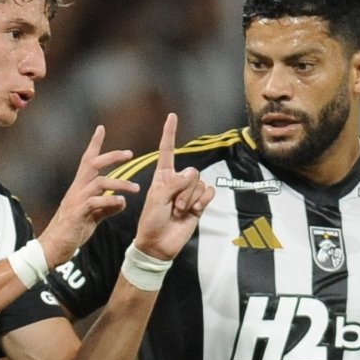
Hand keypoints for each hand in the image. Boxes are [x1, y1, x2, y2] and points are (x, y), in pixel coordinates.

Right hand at [39, 125, 139, 266]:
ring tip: (136, 188)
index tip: (101, 128)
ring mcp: (76, 200)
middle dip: (111, 156)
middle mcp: (77, 190)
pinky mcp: (78, 213)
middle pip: (93, 165)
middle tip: (130, 153)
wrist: (53, 247)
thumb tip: (121, 201)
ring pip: (99, 182)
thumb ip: (106, 208)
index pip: (87, 161)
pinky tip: (122, 203)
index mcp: (80, 188)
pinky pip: (95, 202)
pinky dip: (110, 201)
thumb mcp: (92, 217)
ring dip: (119, 183)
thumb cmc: (72, 231)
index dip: (94, 145)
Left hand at [133, 113, 213, 259]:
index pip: (167, 150)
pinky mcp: (199, 203)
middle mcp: (176, 181)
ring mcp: (188, 192)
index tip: (171, 116)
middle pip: (191, 172)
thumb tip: (192, 174)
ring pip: (199, 183)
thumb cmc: (151, 221)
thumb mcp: (157, 199)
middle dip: (184, 190)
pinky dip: (201, 201)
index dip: (170, 133)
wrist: (159, 244)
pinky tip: (193, 211)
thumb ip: (174, 184)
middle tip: (173, 206)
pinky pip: (208, 192)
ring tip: (179, 212)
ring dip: (190, 199)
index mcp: (162, 176)